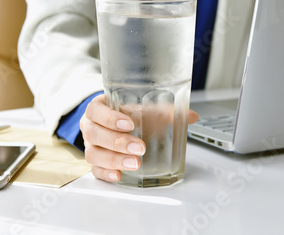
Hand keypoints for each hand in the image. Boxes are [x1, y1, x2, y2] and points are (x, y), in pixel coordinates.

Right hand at [80, 94, 198, 182]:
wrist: (118, 124)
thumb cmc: (129, 114)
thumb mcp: (144, 108)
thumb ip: (165, 110)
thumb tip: (191, 116)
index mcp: (99, 108)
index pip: (96, 110)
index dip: (109, 117)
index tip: (128, 123)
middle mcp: (92, 126)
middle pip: (94, 134)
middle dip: (118, 142)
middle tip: (139, 147)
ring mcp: (92, 145)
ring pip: (94, 154)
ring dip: (114, 159)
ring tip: (135, 163)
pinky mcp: (96, 162)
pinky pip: (95, 170)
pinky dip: (107, 173)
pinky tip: (119, 175)